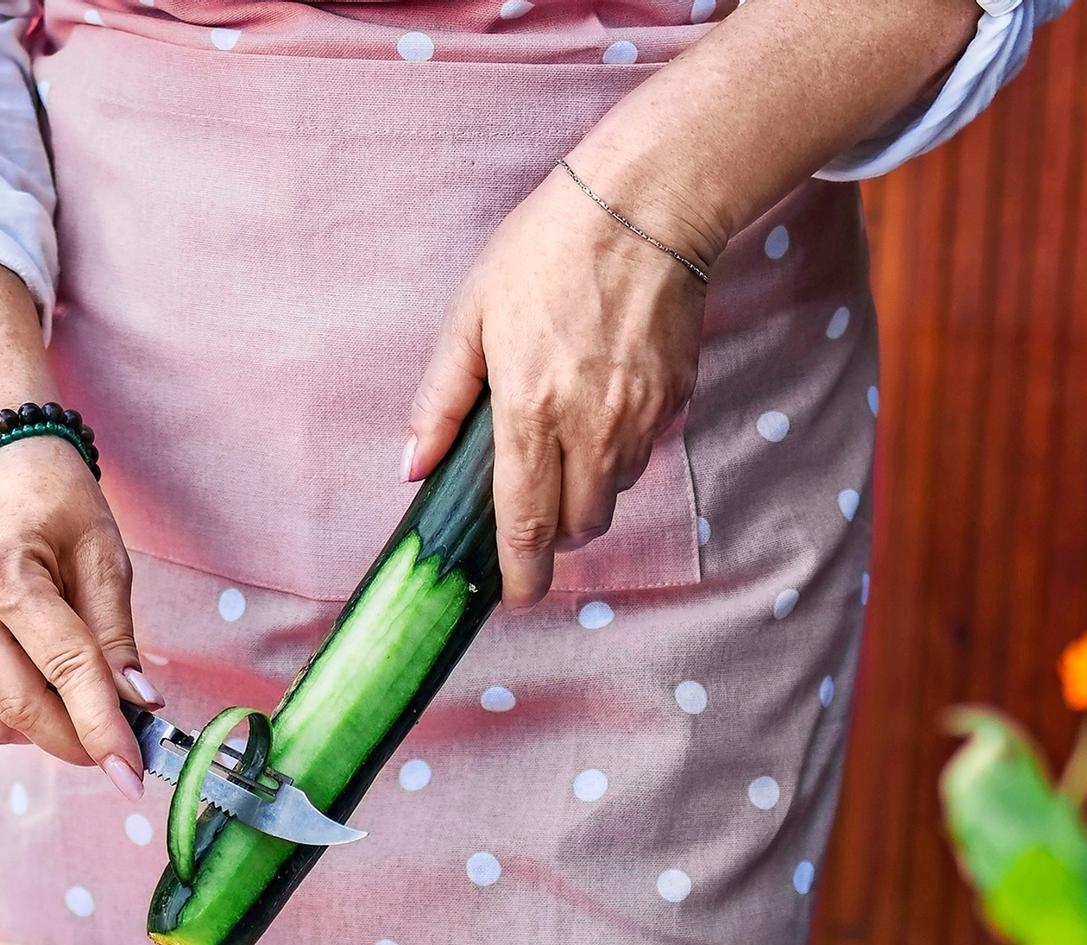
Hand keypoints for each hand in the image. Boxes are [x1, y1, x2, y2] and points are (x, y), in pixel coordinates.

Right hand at [0, 435, 152, 794]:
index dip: (102, 727)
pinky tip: (32, 688)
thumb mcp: (103, 553)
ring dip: (38, 731)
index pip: (64, 669)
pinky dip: (5, 720)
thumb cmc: (53, 501)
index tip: (132, 775)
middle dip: (75, 741)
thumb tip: (139, 705)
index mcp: (3, 573)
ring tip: (70, 696)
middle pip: (20, 709)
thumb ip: (117, 635)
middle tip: (116, 746)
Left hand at [406, 157, 715, 607]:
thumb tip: (413, 468)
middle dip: (552, 534)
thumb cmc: (546, 251)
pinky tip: (598, 405)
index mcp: (531, 411)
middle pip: (578, 524)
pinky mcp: (674, 399)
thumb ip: (441, 402)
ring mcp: (640, 417)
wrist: (644, 206)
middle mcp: (592, 428)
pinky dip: (616, 451)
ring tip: (562, 442)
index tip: (516, 596)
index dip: (521, 572)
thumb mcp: (470, 317)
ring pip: (612, 492)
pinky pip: (641, 452)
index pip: (527, 523)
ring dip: (585, 491)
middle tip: (531, 513)